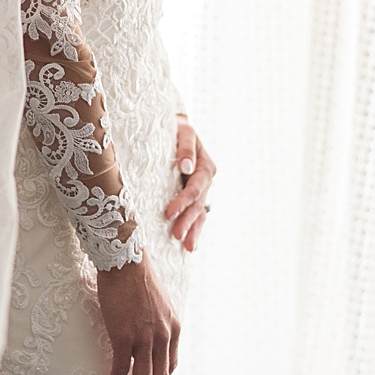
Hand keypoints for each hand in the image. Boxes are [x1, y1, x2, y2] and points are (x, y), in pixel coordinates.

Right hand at [97, 258, 180, 374]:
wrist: (125, 261)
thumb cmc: (137, 279)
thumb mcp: (157, 304)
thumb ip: (157, 324)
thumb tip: (148, 340)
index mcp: (173, 327)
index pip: (170, 363)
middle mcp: (163, 334)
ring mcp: (144, 336)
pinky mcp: (124, 336)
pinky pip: (121, 367)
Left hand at [164, 119, 214, 250]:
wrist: (177, 129)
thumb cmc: (177, 129)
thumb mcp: (183, 131)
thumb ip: (186, 147)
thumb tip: (186, 166)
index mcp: (206, 165)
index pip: (195, 188)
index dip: (182, 201)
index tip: (168, 213)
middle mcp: (206, 179)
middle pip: (198, 204)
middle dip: (187, 220)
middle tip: (175, 235)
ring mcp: (202, 188)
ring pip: (200, 212)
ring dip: (193, 229)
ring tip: (186, 245)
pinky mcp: (196, 195)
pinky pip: (198, 214)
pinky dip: (195, 229)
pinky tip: (191, 245)